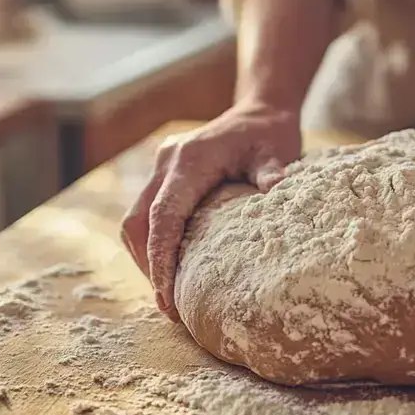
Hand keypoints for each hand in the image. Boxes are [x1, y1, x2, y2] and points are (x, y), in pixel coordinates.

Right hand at [120, 101, 300, 320]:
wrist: (259, 109)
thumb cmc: (269, 132)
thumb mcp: (276, 149)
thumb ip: (272, 170)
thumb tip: (278, 189)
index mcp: (189, 159)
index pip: (162, 215)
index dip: (159, 258)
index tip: (166, 295)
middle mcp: (166, 162)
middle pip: (137, 223)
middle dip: (147, 265)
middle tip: (169, 306)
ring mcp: (162, 168)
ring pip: (135, 221)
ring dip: (146, 257)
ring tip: (169, 293)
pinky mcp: (165, 177)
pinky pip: (146, 215)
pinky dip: (153, 244)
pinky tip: (172, 267)